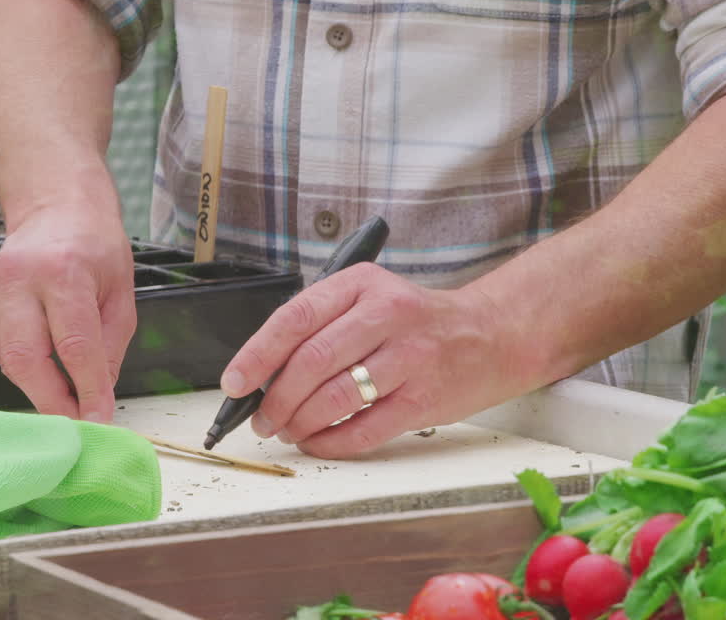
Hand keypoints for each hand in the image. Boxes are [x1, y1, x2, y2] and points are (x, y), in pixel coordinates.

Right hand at [0, 203, 135, 421]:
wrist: (55, 208)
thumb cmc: (95, 249)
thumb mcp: (122, 292)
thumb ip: (110, 346)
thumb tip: (98, 398)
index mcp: (63, 271)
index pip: (73, 344)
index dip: (87, 390)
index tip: (100, 421)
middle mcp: (19, 279)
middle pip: (26, 358)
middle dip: (51, 401)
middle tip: (76, 426)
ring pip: (10, 360)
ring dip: (40, 387)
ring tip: (67, 396)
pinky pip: (2, 349)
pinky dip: (26, 366)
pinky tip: (45, 360)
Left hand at [218, 263, 525, 458]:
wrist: (491, 334)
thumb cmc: (417, 321)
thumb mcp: (369, 299)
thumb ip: (321, 325)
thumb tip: (262, 372)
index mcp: (361, 284)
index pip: (295, 318)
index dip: (257, 355)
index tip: (234, 383)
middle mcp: (386, 315)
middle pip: (311, 361)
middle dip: (275, 398)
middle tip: (261, 419)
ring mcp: (409, 357)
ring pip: (336, 397)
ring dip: (299, 422)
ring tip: (286, 430)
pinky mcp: (424, 398)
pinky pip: (365, 429)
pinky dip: (331, 442)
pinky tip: (316, 441)